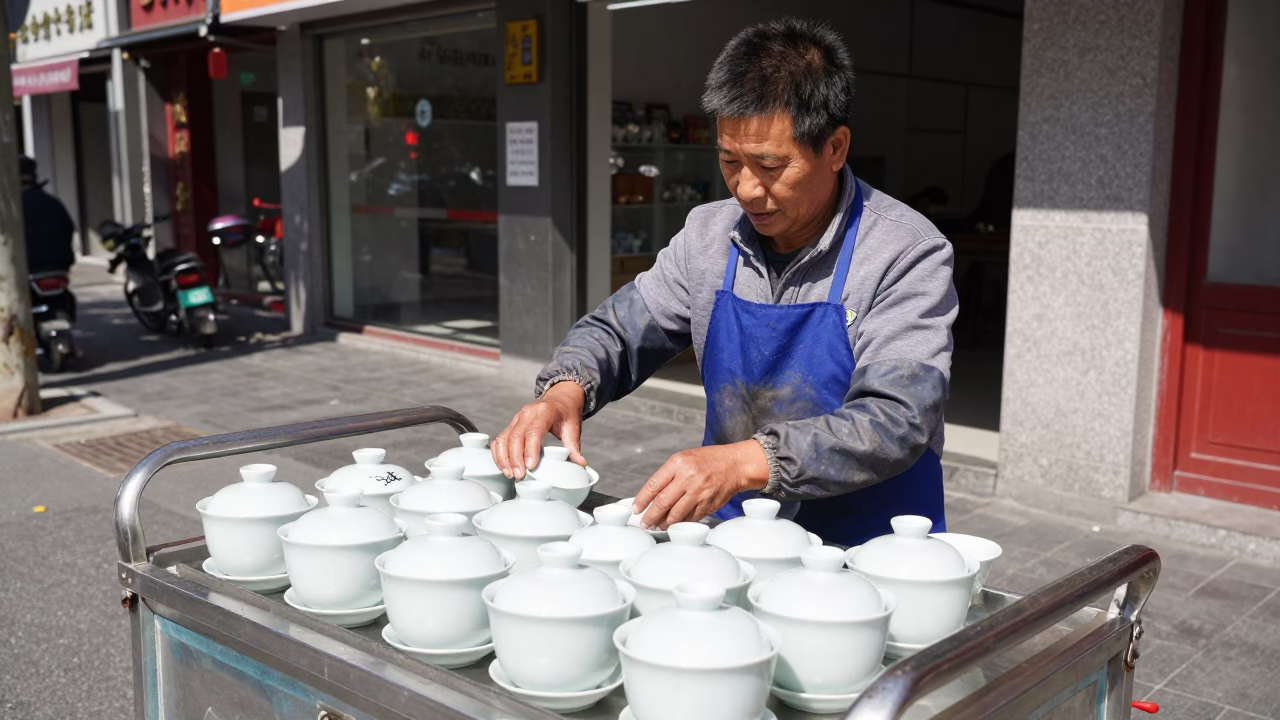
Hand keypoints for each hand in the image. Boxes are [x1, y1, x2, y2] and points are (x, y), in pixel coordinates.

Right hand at [493, 382, 586, 478]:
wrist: (559, 399)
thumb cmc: (566, 414)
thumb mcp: (573, 427)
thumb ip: (574, 446)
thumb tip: (580, 463)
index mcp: (545, 411)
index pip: (534, 430)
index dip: (530, 449)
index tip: (530, 466)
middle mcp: (527, 413)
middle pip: (515, 436)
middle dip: (515, 458)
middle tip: (519, 475)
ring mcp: (517, 418)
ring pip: (504, 438)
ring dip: (504, 458)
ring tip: (510, 474)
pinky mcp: (511, 425)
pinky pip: (500, 439)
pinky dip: (498, 454)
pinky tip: (503, 467)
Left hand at [633, 440, 769, 529]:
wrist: (735, 464)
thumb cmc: (708, 460)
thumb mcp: (684, 458)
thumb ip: (668, 475)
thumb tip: (651, 496)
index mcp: (678, 463)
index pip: (653, 485)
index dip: (642, 500)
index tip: (636, 509)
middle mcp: (688, 477)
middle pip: (662, 503)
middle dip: (650, 517)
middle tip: (645, 524)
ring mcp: (699, 492)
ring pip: (675, 514)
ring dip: (664, 523)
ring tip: (659, 525)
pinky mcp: (708, 504)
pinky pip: (690, 518)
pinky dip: (681, 522)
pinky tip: (676, 523)